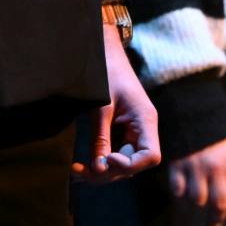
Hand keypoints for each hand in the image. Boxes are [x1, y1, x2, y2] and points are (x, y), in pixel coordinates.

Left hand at [73, 17, 161, 182]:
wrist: (102, 53)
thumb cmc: (104, 74)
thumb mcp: (100, 107)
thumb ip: (101, 139)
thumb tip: (99, 170)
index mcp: (145, 119)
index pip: (150, 156)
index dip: (130, 165)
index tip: (108, 160)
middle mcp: (142, 129)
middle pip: (134, 165)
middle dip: (108, 172)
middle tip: (78, 171)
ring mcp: (131, 132)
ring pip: (122, 164)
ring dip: (101, 171)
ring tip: (75, 171)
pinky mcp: (119, 132)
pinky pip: (113, 154)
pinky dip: (98, 162)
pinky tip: (80, 166)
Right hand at [168, 134, 225, 225]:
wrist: (194, 112)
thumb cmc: (216, 135)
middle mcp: (216, 167)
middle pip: (220, 204)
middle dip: (217, 219)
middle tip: (215, 225)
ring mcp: (196, 166)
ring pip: (198, 200)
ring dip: (199, 208)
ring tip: (198, 211)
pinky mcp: (178, 165)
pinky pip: (178, 190)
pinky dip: (181, 196)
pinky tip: (183, 196)